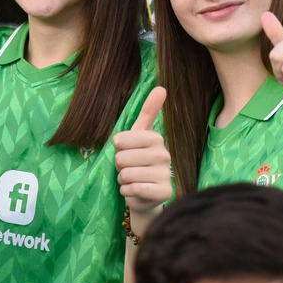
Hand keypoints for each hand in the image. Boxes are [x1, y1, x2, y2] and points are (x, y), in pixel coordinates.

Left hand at [114, 87, 170, 219]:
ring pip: (126, 174)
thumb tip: (161, 87)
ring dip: (123, 180)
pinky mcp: (163, 192)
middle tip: (129, 169)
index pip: (120, 140)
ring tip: (132, 180)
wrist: (143, 195)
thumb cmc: (136, 163)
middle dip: (119, 167)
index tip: (125, 152)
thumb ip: (148, 112)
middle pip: (121, 158)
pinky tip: (134, 191)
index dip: (116, 150)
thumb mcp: (137, 136)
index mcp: (155, 138)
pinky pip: (133, 189)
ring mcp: (165, 174)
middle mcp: (164, 155)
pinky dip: (127, 192)